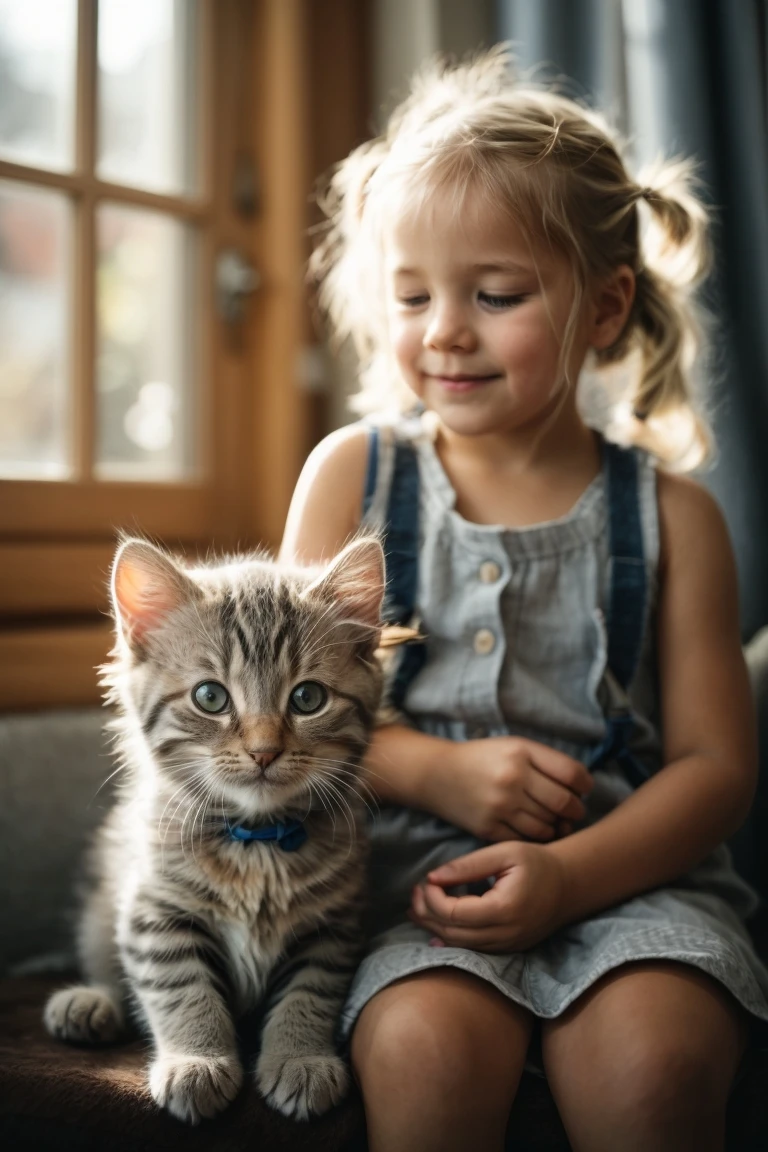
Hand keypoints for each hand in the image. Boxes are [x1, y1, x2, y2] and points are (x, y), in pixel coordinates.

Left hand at [408, 840, 566, 952]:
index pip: (454, 912)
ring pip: (461, 945)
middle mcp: (506, 934)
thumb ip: (467, 865)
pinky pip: (474, 949)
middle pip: (452, 933)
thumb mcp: (504, 853)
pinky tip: (436, 929)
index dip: (432, 898)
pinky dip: (452, 939)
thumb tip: (432, 877)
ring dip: (435, 928)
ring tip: (417, 909)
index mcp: (504, 909)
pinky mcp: (509, 948)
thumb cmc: (537, 862)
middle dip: (427, 914)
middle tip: (412, 895)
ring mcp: (508, 945)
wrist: (570, 884)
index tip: (426, 879)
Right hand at [429, 736, 593, 841]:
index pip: (572, 774)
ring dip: (557, 826)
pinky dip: (537, 837)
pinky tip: (536, 829)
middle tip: (573, 811)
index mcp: (521, 752)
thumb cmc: (481, 758)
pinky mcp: (489, 828)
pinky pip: (526, 839)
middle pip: (564, 803)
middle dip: (576, 810)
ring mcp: (500, 805)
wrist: (435, 774)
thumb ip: (545, 761)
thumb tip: (580, 787)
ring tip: (555, 821)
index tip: (583, 789)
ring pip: (547, 825)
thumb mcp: (512, 746)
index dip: (585, 785)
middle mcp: (512, 778)